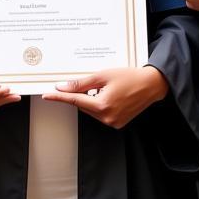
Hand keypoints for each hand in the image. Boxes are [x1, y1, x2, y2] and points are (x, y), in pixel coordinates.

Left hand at [42, 67, 168, 128]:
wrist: (151, 85)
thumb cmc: (130, 77)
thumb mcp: (103, 76)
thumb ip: (82, 83)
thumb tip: (63, 87)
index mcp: (102, 106)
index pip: (74, 101)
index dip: (59, 97)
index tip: (47, 96)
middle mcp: (106, 118)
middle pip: (83, 105)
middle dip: (81, 94)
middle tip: (91, 82)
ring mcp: (112, 122)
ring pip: (91, 110)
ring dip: (91, 99)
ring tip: (106, 87)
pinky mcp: (117, 123)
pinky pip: (101, 114)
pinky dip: (100, 104)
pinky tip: (110, 94)